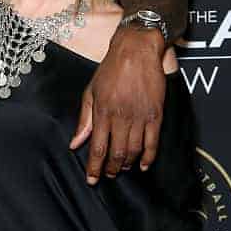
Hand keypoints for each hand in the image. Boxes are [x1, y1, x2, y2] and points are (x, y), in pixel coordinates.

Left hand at [70, 25, 165, 183]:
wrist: (136, 50)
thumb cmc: (111, 69)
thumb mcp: (90, 91)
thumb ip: (84, 119)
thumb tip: (75, 143)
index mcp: (102, 112)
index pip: (97, 148)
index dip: (94, 167)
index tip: (92, 180)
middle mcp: (121, 117)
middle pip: (116, 153)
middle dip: (111, 168)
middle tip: (108, 174)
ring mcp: (140, 116)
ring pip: (134, 150)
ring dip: (128, 164)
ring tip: (122, 169)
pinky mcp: (155, 114)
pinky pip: (153, 142)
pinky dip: (149, 157)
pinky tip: (144, 165)